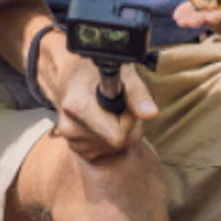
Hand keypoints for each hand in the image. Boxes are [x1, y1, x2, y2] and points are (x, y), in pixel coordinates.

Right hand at [39, 35, 156, 160]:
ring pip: (111, 148)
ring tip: (107, 110)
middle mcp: (70, 127)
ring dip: (117, 132)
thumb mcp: (121, 72)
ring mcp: (70, 139)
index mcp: (79, 107)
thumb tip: (150, 113)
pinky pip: (102, 151)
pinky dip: (107, 139)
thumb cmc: (98, 69)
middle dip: (126, 127)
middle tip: (119, 106)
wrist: (72, 71)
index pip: (118, 136)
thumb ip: (137, 93)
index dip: (129, 120)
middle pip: (117, 144)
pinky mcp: (73, 146)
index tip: (126, 104)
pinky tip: (101, 120)